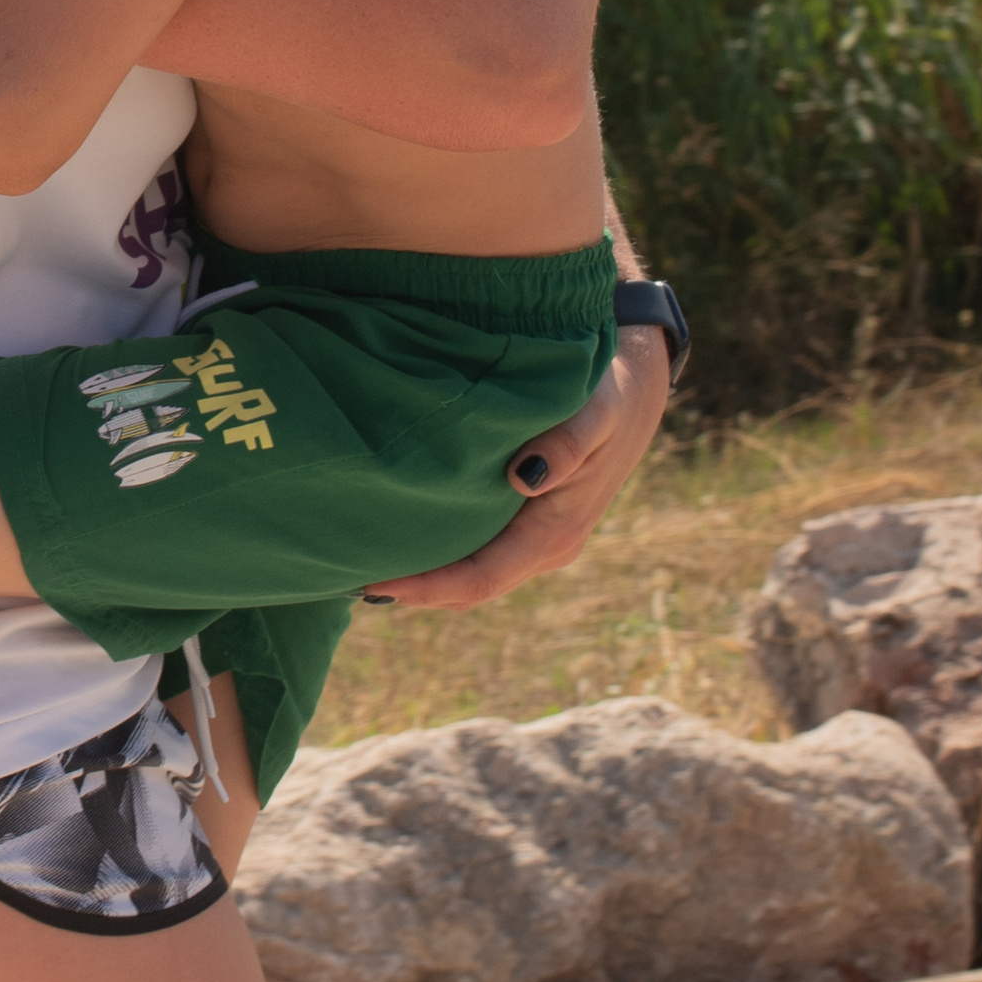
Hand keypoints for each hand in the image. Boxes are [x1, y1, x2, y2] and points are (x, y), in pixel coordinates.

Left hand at [356, 326, 669, 609]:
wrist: (633, 391)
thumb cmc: (607, 397)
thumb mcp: (593, 413)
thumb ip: (564, 443)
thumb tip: (522, 477)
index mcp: (554, 535)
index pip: (480, 580)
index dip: (426, 588)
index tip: (375, 583)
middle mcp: (545, 548)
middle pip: (469, 589)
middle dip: (415, 590)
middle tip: (348, 575)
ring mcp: (536, 539)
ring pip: (474, 573)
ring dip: (426, 576)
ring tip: (364, 562)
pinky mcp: (529, 521)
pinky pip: (481, 551)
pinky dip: (442, 554)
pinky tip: (405, 535)